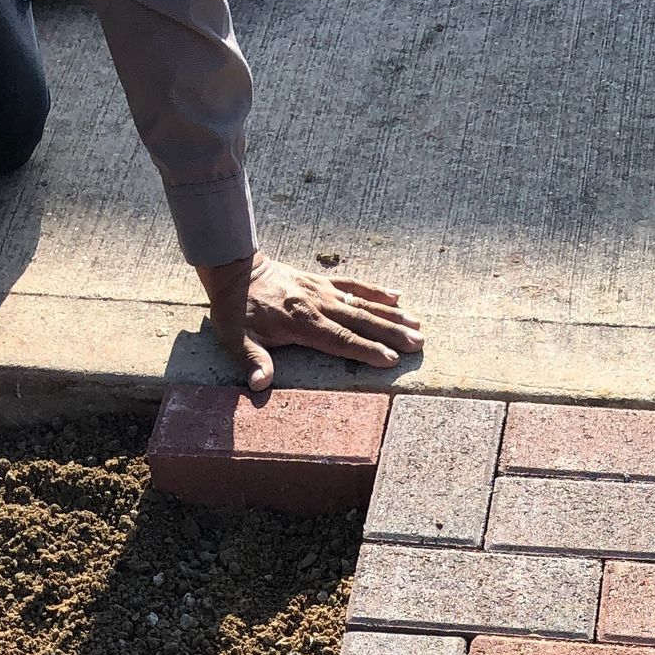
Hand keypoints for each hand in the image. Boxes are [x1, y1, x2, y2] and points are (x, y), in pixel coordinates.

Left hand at [197, 250, 421, 391]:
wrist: (235, 268)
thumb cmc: (236, 310)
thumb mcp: (236, 339)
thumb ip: (252, 361)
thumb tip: (260, 385)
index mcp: (301, 322)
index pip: (340, 339)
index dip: (366, 350)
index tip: (391, 358)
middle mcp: (318, 304)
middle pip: (360, 321)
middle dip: (391, 333)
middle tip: (418, 343)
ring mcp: (323, 291)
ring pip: (363, 303)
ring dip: (392, 315)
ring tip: (418, 325)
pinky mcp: (323, 282)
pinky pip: (354, 285)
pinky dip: (376, 291)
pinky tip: (398, 296)